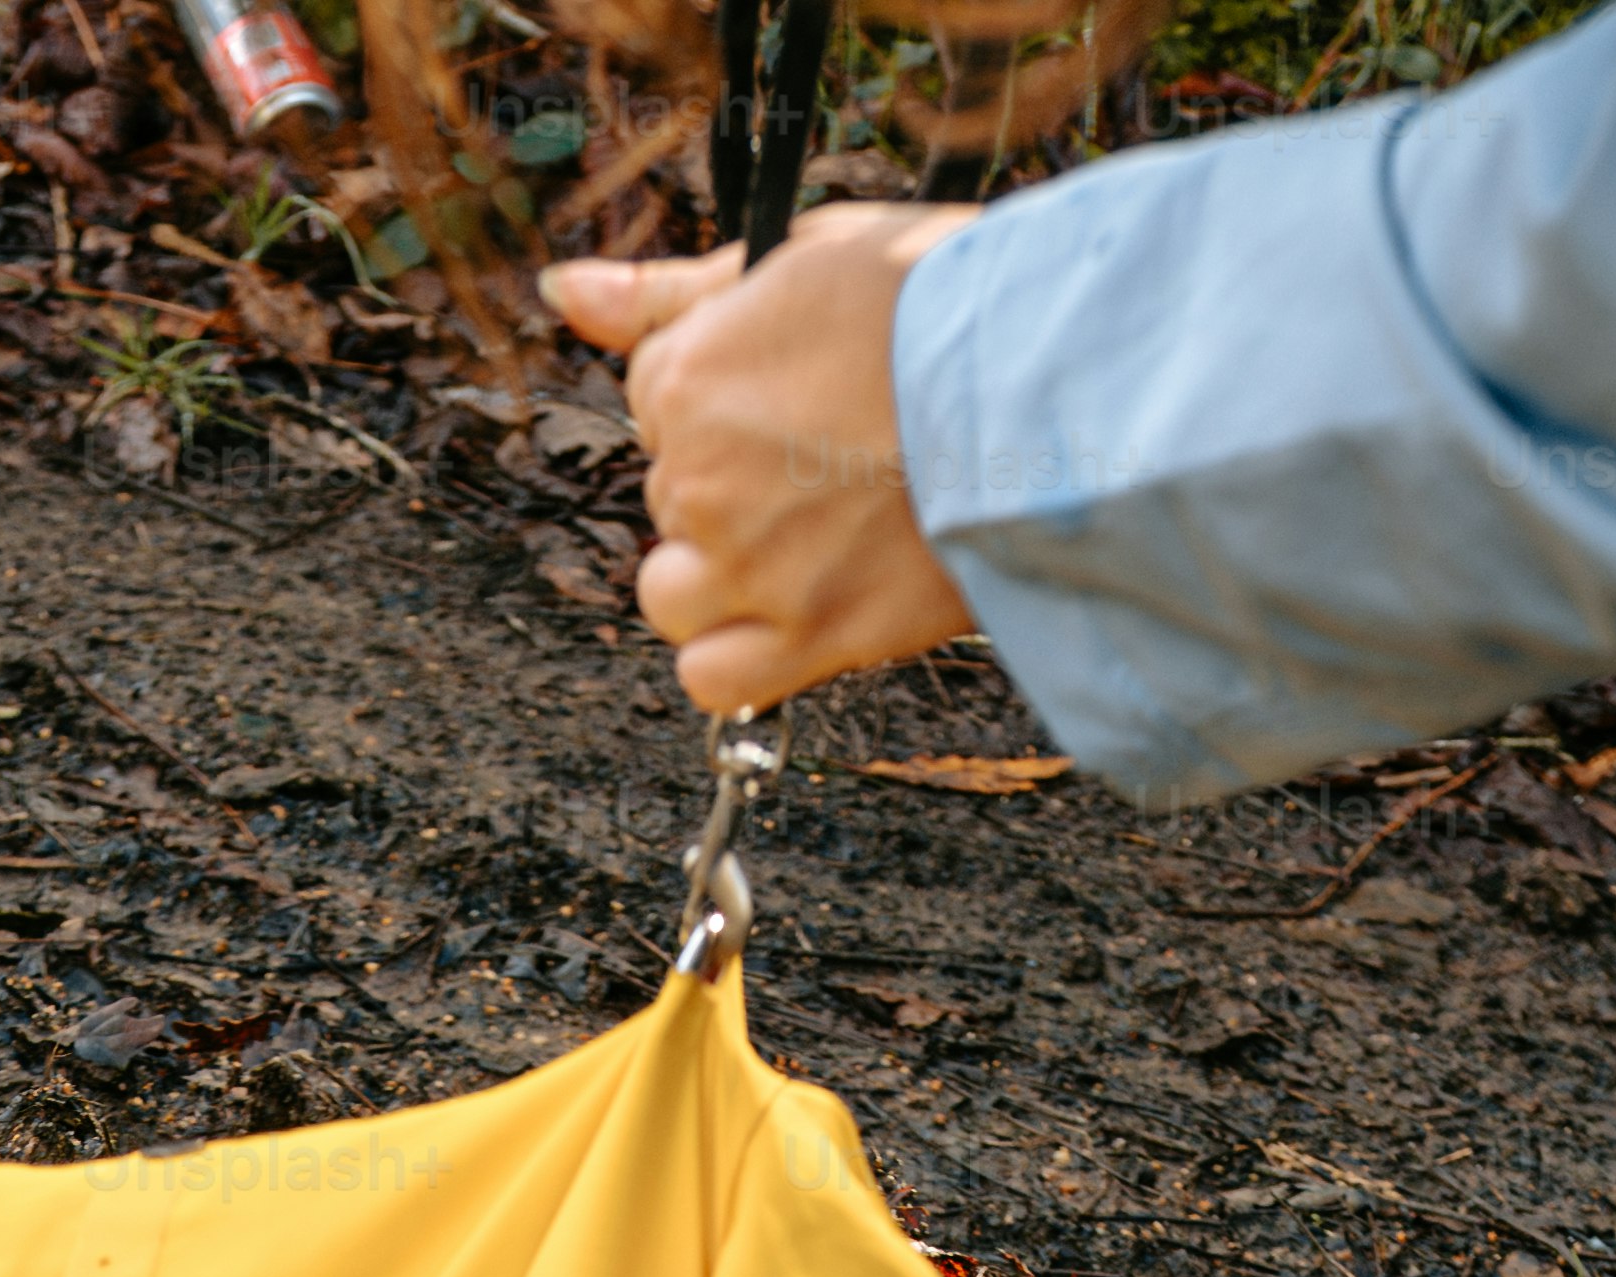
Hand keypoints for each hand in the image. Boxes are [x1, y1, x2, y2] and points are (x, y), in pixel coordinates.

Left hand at [545, 204, 982, 717]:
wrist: (1055, 388)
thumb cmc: (942, 305)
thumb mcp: (801, 257)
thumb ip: (669, 291)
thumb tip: (560, 290)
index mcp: (687, 374)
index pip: (656, 398)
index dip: (729, 394)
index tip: (804, 390)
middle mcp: (698, 478)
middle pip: (671, 495)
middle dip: (733, 482)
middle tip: (836, 457)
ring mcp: (749, 567)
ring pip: (674, 595)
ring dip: (720, 577)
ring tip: (810, 541)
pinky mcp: (809, 638)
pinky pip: (713, 680)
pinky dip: (736, 660)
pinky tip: (787, 617)